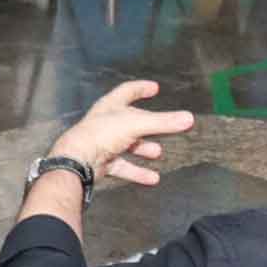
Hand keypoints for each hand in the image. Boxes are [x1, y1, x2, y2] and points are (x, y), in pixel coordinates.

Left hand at [50, 79, 196, 189]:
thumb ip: (163, 122)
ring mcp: (102, 144)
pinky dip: (138, 172)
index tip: (154, 88)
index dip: (141, 88)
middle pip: (130, 121)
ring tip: (158, 152)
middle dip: (148, 125)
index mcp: (110, 107)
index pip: (127, 91)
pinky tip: (153, 178)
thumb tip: (189, 118)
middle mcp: (105, 124)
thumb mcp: (137, 124)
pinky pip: (124, 167)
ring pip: (127, 145)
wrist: (77, 161)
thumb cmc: (101, 135)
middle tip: (164, 127)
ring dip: (143, 149)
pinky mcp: (101, 164)